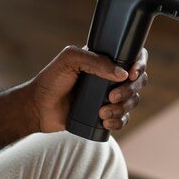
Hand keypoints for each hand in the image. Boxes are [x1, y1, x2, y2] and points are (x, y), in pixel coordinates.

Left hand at [21, 46, 147, 132]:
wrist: (38, 108)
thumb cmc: (51, 80)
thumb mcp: (69, 59)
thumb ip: (94, 60)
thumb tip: (122, 73)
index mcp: (105, 60)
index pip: (133, 57)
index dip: (140, 65)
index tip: (132, 74)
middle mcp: (111, 77)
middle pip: (138, 82)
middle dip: (130, 91)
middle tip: (111, 96)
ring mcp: (109, 97)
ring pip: (133, 101)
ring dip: (122, 108)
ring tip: (102, 113)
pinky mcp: (105, 115)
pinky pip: (124, 119)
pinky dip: (119, 121)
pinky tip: (105, 122)